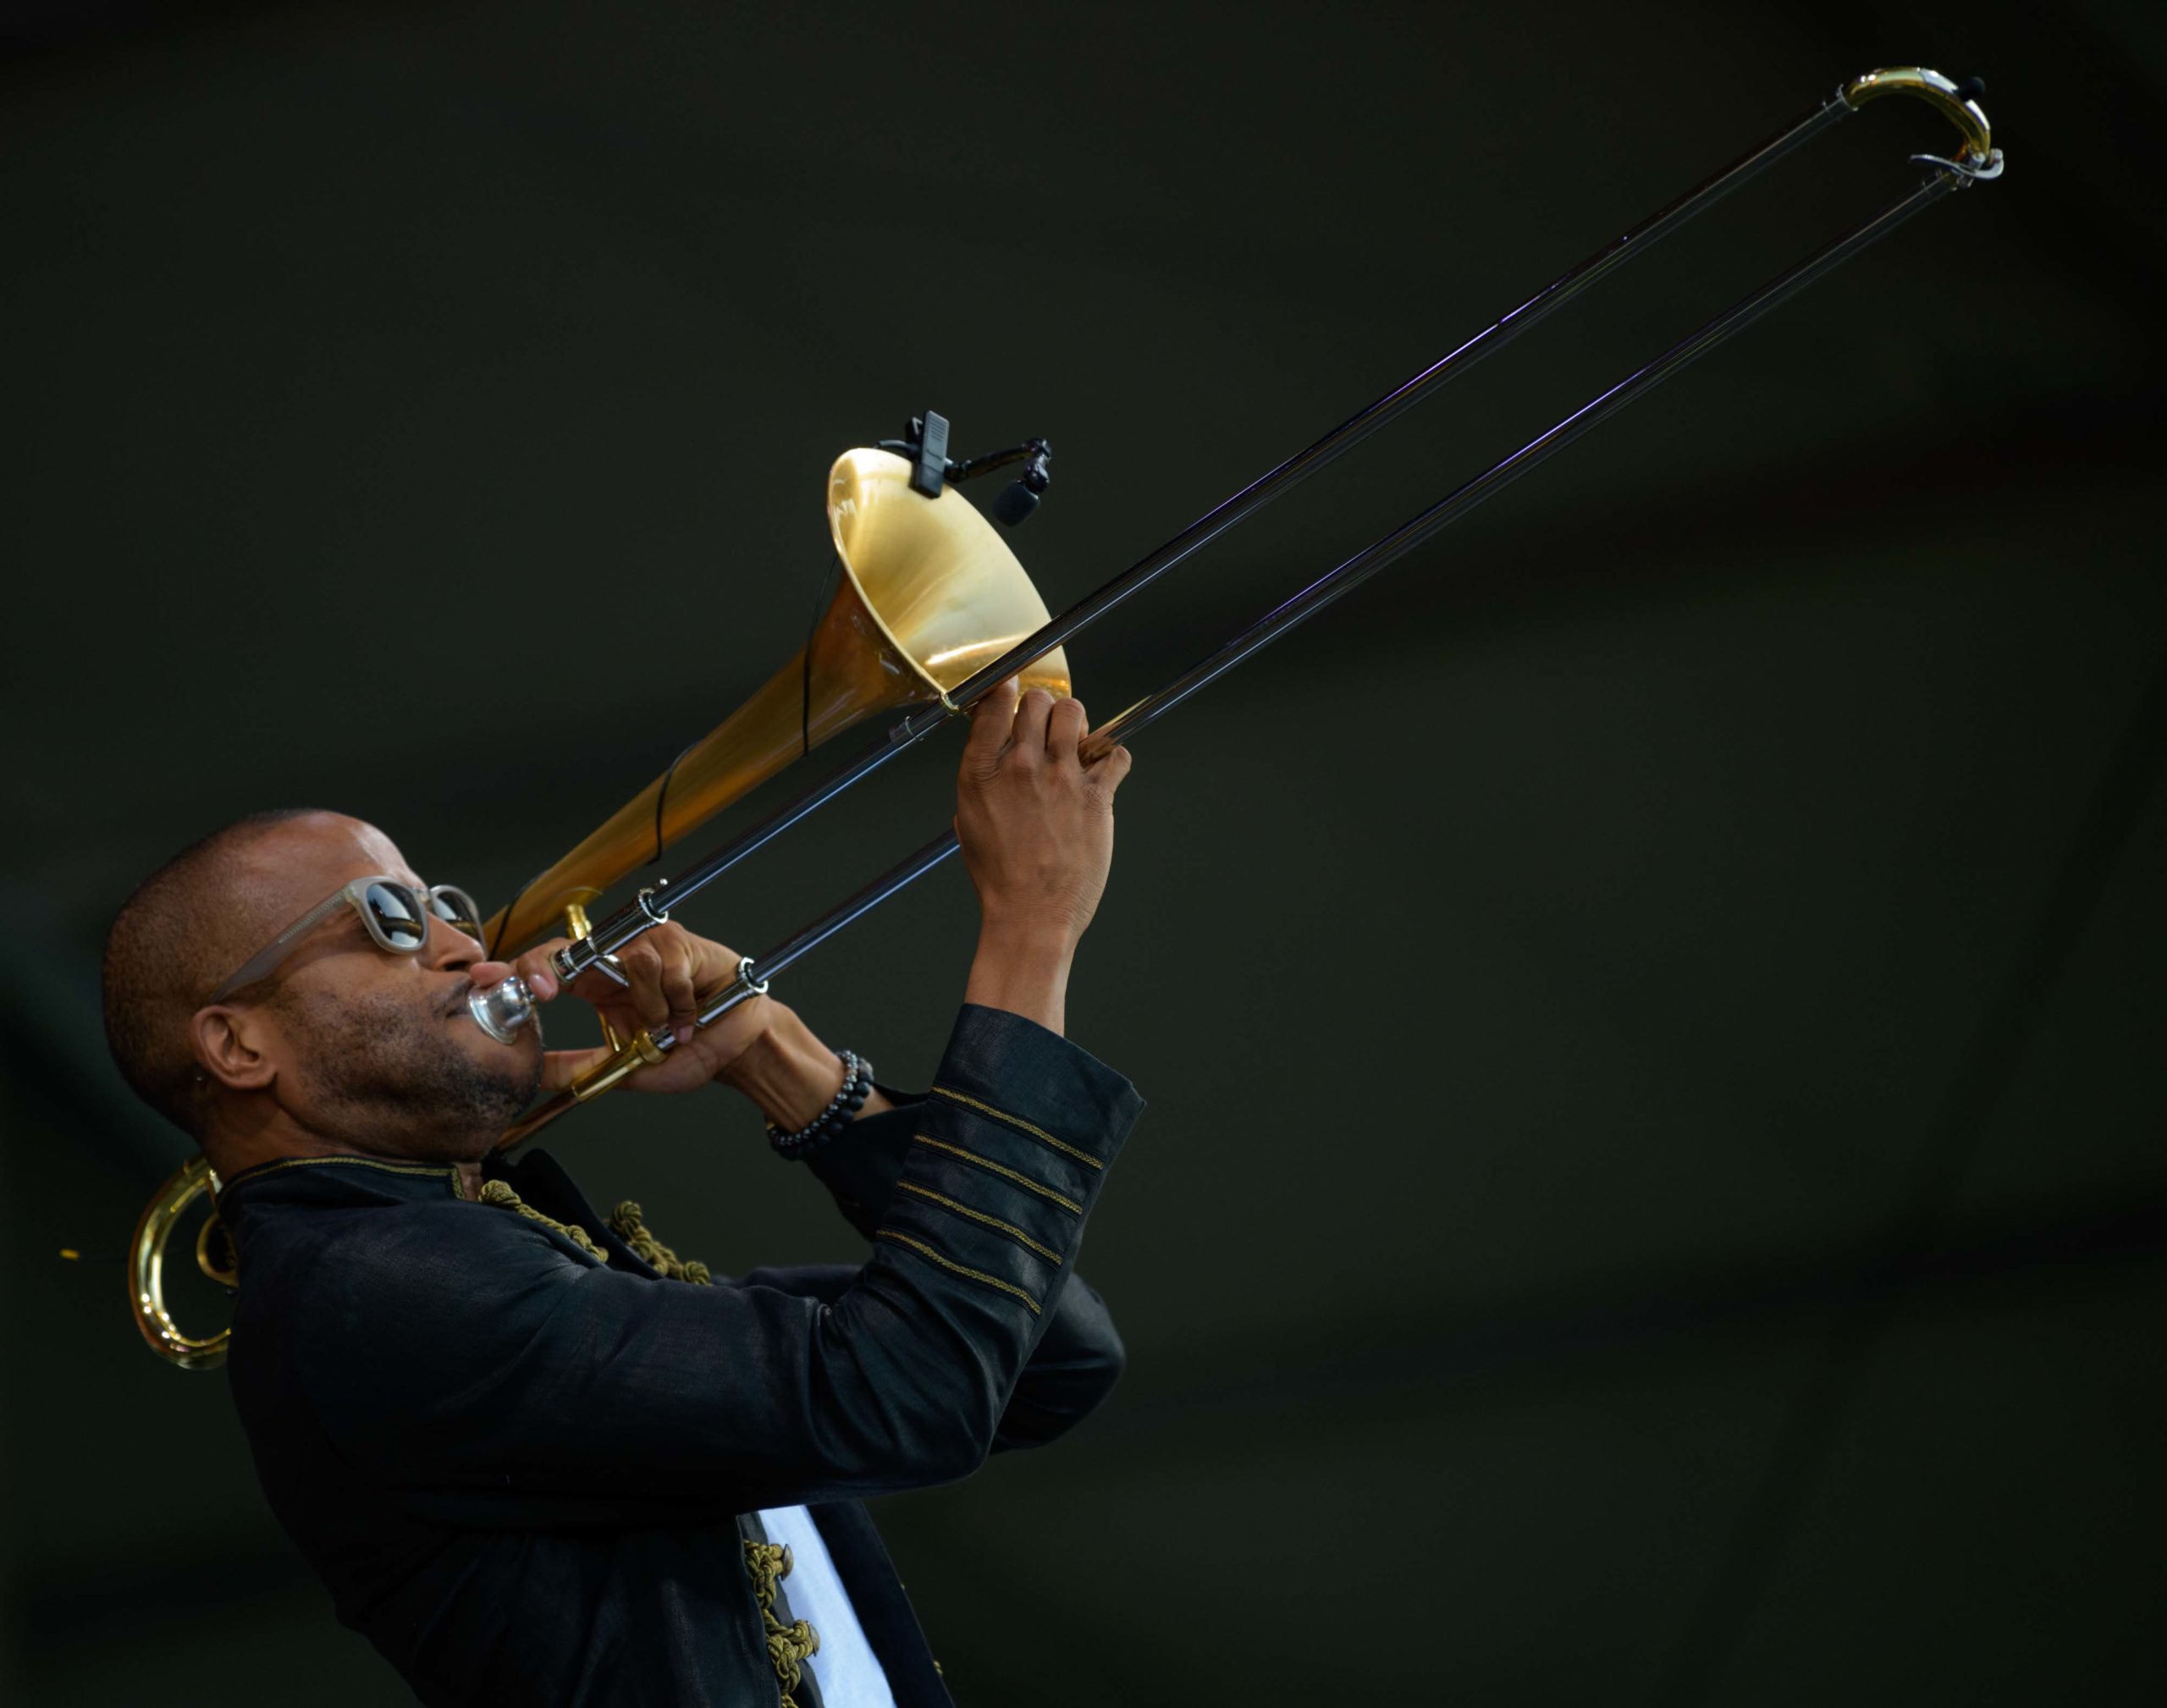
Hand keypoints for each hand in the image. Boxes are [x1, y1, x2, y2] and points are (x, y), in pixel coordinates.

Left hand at [476, 923, 775, 1096]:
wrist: (737, 1046)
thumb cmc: (687, 1051)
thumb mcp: (623, 1069)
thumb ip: (578, 1069)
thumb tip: (530, 1076)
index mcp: (596, 985)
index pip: (550, 965)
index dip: (520, 969)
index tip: (493, 980)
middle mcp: (616, 960)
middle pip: (569, 946)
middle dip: (550, 966)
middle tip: (550, 992)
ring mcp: (648, 946)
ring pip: (628, 962)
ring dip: (650, 1005)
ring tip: (668, 1025)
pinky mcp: (681, 941)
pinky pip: (667, 966)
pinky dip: (678, 1000)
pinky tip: (690, 1015)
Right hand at [954, 679, 1133, 944]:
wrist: (1030, 916)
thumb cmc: (998, 877)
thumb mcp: (969, 821)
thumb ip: (981, 780)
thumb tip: (993, 753)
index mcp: (980, 774)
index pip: (992, 704)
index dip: (1004, 690)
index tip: (1010, 689)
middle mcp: (1020, 768)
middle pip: (1036, 702)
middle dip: (1041, 709)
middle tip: (1046, 730)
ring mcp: (1060, 780)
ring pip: (1074, 713)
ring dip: (1075, 723)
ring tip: (1074, 745)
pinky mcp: (1095, 798)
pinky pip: (1115, 754)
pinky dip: (1113, 758)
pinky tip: (1104, 771)